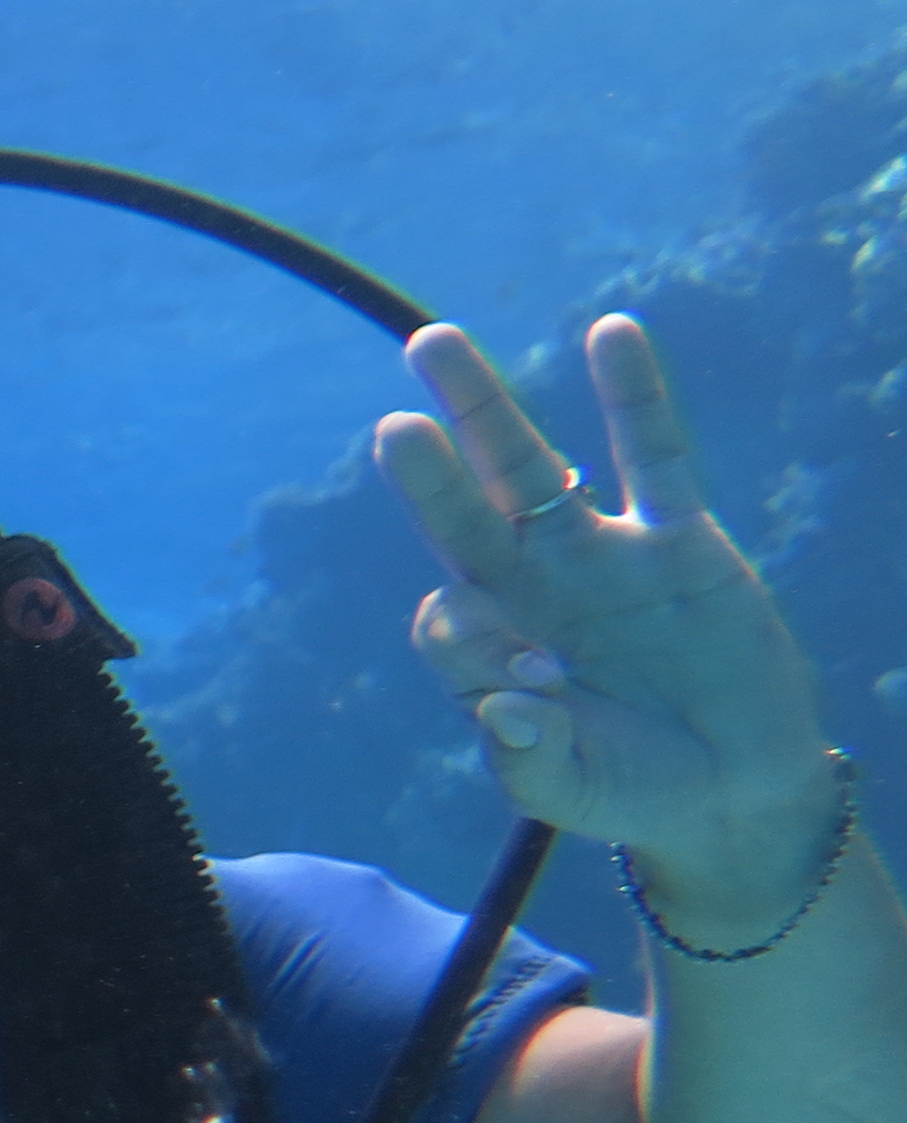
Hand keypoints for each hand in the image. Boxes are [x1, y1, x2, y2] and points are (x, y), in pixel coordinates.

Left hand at [378, 316, 844, 938]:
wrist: (730, 789)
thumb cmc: (632, 791)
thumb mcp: (570, 788)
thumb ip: (528, 755)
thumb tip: (504, 707)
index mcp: (489, 650)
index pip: (451, 615)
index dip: (479, 641)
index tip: (536, 685)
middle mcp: (531, 590)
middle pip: (464, 516)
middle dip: (427, 472)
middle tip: (391, 426)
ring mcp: (600, 556)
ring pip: (532, 469)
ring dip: (484, 409)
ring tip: (432, 342)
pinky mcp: (679, 540)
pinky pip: (654, 456)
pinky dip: (634, 396)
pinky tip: (612, 331)